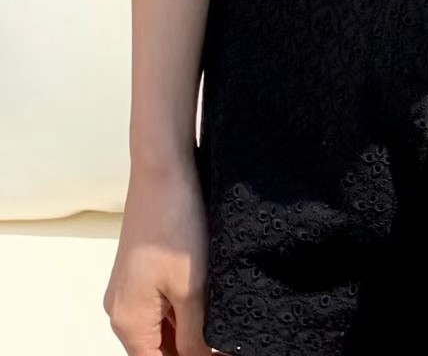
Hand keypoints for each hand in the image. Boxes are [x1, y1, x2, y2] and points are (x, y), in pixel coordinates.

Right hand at [103, 155, 214, 355]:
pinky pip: (161, 303)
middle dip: (191, 348)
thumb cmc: (173, 223)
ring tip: (224, 324)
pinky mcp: (141, 269)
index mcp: (128, 322)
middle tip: (227, 342)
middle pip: (158, 349)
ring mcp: (129, 288)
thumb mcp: (192, 288)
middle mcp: (121, 309)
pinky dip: (184, 309)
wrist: (162, 169)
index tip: (220, 353)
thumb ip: (196, 335)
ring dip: (190, 330)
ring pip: (162, 327)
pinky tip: (211, 299)